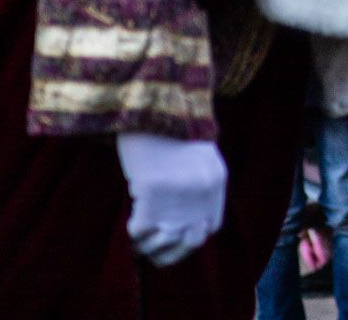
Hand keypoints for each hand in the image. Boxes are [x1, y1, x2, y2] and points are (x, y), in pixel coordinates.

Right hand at [117, 133, 227, 266]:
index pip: (210, 227)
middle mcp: (203, 190)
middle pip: (191, 241)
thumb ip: (196, 184)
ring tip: (141, 232)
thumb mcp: (196, 153)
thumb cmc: (167, 126)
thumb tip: (180, 222)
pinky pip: (141, 230)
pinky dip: (134, 230)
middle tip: (153, 238)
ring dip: (150, 244)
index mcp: (216, 180)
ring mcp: (179, 192)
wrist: (152, 99)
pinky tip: (132, 218)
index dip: (188, 237)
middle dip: (171, 248)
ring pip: (166, 242)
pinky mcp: (153, 189)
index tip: (170, 232)